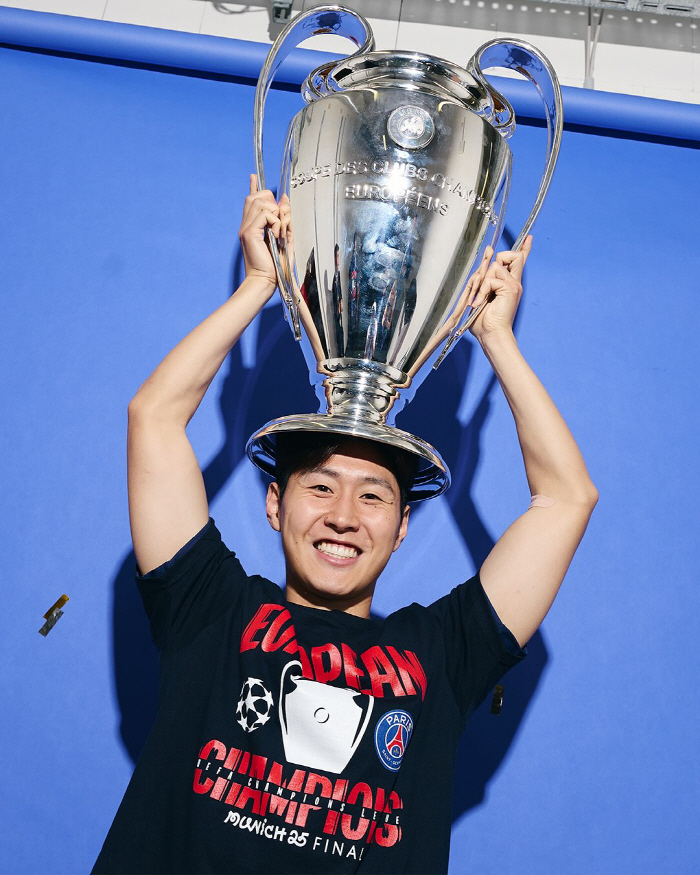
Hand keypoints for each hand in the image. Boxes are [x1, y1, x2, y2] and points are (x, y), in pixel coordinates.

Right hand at [238, 174, 287, 288]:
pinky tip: (276, 236)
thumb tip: (285, 199)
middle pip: (257, 196)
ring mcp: (246, 227)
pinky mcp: (250, 232)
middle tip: (279, 222)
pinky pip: (266, 214)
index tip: (254, 176)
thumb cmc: (275, 265)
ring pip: (263, 202)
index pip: (251, 200)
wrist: (266, 281)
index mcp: (252, 226)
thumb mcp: (285, 238)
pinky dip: (276, 223)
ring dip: (277, 215)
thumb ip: (284, 219)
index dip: (254, 187)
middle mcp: (247, 224)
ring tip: (278, 234)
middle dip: (273, 202)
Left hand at [467, 236, 531, 340]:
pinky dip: (482, 290)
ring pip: (497, 265)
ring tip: (479, 298)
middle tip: (485, 283)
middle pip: (512, 256)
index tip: (529, 238)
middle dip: (496, 261)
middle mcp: (514, 282)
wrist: (491, 334)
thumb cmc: (483, 320)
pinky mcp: (511, 288)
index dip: (524, 249)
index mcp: (509, 284)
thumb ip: (484, 278)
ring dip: (482, 280)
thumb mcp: (480, 294)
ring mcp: (514, 284)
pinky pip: (491, 278)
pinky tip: (480, 302)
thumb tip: (488, 257)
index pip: (519, 262)